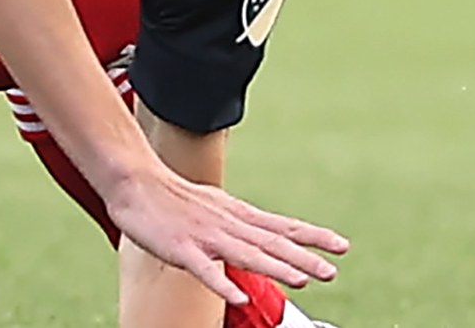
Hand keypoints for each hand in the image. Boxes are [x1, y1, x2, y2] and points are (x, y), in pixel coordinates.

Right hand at [102, 158, 346, 306]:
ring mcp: (205, 236)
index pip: (281, 226)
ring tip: (302, 280)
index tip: (341, 246)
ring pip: (246, 254)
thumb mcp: (215, 206)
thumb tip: (266, 236)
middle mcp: (227, 224)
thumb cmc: (172, 196)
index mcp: (236, 214)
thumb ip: (241, 224)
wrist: (133, 180)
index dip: (312, 236)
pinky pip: (204, 269)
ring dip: (276, 267)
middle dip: (303, 257)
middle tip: (331, 271)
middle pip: (270, 243)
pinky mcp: (181, 248)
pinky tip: (238, 294)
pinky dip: (222, 281)